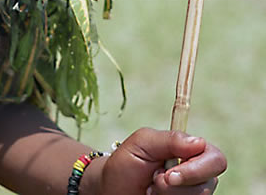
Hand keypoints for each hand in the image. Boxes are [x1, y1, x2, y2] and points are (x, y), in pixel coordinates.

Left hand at [96, 128, 225, 194]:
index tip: (170, 175)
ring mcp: (193, 193)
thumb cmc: (127, 163)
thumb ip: (169, 139)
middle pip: (208, 184)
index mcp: (191, 152)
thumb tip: (200, 142)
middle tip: (154, 182)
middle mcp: (198, 175)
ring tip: (151, 189)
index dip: (197, 169)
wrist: (113, 188)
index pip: (216, 159)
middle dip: (177, 187)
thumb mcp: (142, 143)